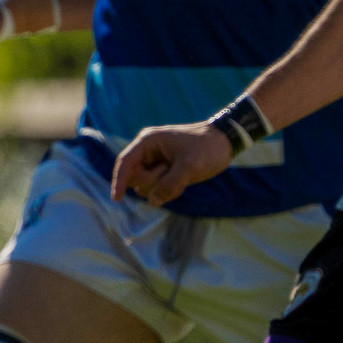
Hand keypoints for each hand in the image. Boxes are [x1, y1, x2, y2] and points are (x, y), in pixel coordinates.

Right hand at [109, 123, 232, 206]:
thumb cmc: (206, 148)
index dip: (119, 181)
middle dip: (152, 182)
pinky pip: (157, 190)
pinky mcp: (163, 173)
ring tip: (181, 175)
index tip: (117, 199)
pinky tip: (182, 182)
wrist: (225, 142)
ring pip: (146, 187)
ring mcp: (155, 163)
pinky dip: (168, 191)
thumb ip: (168, 185)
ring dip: (162, 188)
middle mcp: (148, 152)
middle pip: (135, 178)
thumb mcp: (189, 167)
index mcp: (148, 142)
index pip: (125, 163)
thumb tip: (152, 201)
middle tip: (171, 172)